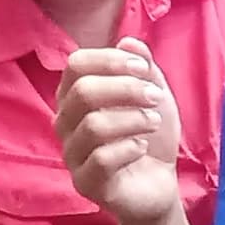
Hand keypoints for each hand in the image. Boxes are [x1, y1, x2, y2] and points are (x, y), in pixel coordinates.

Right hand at [55, 41, 184, 224]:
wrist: (159, 183)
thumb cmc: (149, 135)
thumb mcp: (153, 93)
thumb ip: (143, 67)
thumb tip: (129, 41)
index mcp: (75, 95)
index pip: (77, 64)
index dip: (111, 60)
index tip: (144, 69)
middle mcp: (65, 122)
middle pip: (83, 92)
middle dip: (126, 89)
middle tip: (155, 97)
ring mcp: (71, 154)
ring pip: (93, 126)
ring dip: (133, 119)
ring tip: (154, 122)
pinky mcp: (85, 183)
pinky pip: (102, 159)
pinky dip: (130, 148)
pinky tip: (141, 148)